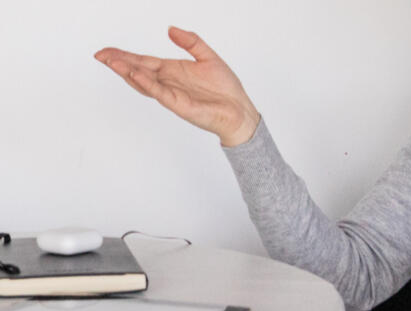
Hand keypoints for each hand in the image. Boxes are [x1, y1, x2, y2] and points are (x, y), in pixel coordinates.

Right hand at [95, 27, 260, 146]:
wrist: (240, 111)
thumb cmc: (226, 89)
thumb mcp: (207, 56)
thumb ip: (190, 41)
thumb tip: (170, 29)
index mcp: (172, 71)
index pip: (143, 62)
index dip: (124, 55)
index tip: (106, 50)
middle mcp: (169, 83)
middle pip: (138, 70)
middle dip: (119, 62)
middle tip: (100, 55)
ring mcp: (172, 94)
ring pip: (144, 82)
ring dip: (127, 72)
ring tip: (112, 62)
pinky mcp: (180, 105)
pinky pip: (160, 93)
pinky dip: (147, 84)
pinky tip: (135, 75)